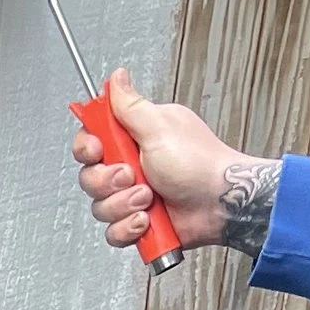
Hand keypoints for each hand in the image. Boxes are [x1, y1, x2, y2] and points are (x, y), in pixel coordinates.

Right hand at [71, 66, 277, 255]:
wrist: (220, 203)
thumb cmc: (199, 163)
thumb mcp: (160, 126)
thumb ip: (131, 105)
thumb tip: (118, 77)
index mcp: (134, 138)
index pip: (92, 139)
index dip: (88, 148)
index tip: (100, 150)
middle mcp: (132, 166)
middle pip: (90, 177)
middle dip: (109, 182)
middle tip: (134, 175)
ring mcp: (134, 195)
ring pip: (100, 207)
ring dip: (123, 205)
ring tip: (149, 199)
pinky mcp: (137, 222)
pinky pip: (113, 232)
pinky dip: (129, 229)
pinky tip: (148, 219)